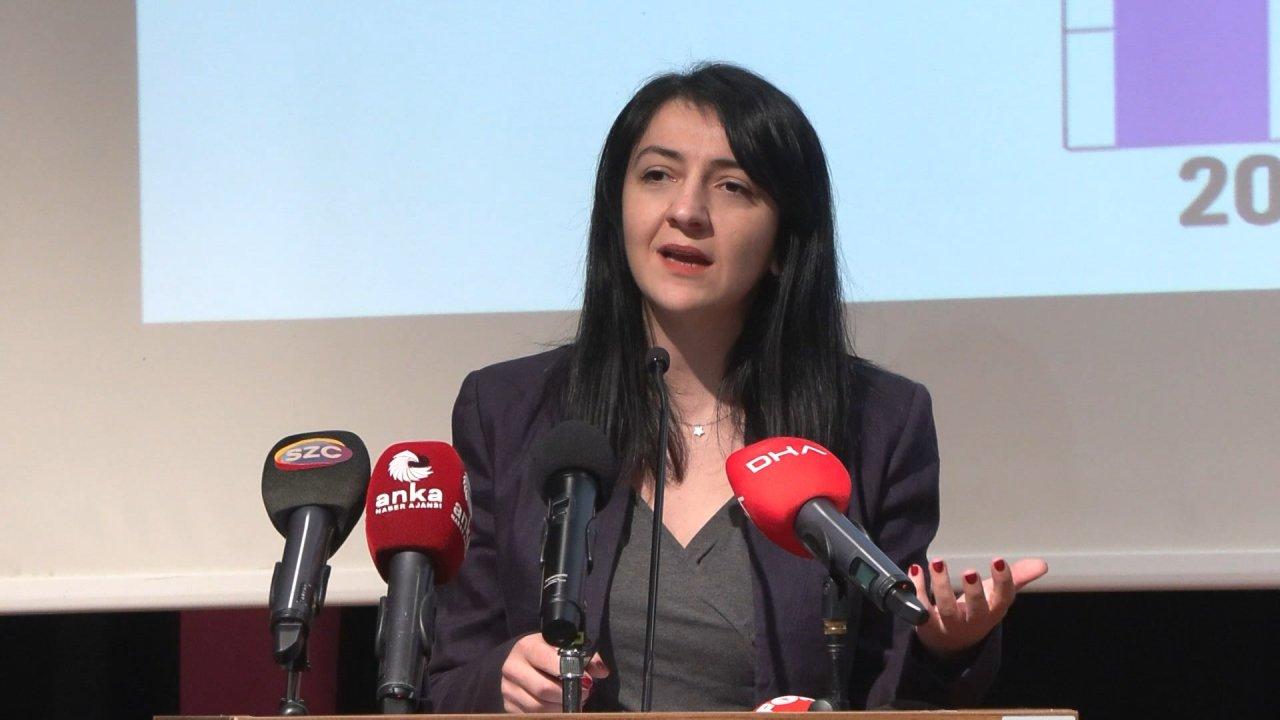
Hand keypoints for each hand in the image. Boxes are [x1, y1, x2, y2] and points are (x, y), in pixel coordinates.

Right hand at [500, 633, 609, 712]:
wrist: (519, 663)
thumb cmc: (546, 654)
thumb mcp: (561, 648)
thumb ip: (584, 656)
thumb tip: (602, 671)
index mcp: (526, 647)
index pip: (547, 660)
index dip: (570, 672)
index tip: (587, 680)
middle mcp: (512, 667)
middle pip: (543, 689)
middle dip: (568, 694)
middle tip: (584, 693)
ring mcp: (508, 689)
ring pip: (538, 707)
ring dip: (561, 708)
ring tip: (573, 702)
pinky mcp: (508, 706)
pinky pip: (532, 717)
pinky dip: (551, 715)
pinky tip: (559, 708)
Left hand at [907, 556, 1047, 658]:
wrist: (949, 643)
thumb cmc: (976, 611)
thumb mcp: (996, 595)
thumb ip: (1016, 578)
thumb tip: (1042, 564)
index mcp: (993, 611)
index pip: (1002, 598)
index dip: (1002, 581)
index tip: (998, 560)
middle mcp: (973, 620)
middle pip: (975, 609)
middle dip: (973, 592)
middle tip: (970, 571)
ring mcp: (949, 625)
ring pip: (946, 609)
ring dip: (941, 585)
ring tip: (938, 562)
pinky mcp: (927, 624)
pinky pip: (921, 607)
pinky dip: (917, 589)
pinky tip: (915, 569)